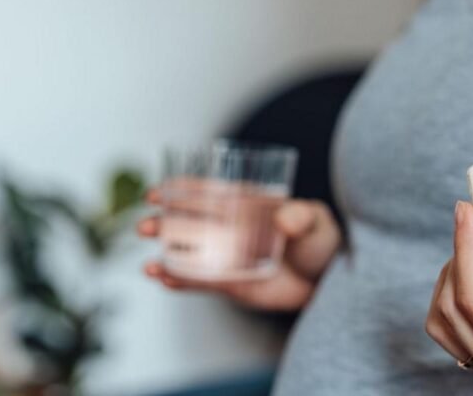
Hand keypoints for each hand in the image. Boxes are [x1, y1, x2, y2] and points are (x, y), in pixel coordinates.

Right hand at [138, 189, 340, 310]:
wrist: (327, 280)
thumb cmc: (322, 241)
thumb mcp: (316, 222)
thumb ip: (301, 216)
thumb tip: (284, 218)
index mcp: (245, 204)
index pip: (208, 192)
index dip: (180, 190)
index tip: (156, 192)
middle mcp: (230, 228)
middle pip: (189, 222)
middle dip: (164, 223)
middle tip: (144, 227)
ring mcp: (227, 255)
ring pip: (189, 253)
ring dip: (165, 255)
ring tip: (147, 266)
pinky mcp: (229, 282)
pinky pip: (199, 281)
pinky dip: (180, 280)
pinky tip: (162, 279)